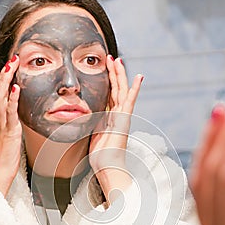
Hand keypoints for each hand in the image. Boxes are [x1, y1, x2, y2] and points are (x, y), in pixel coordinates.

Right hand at [0, 55, 21, 195]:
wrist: (0, 169)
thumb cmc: (7, 152)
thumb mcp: (9, 129)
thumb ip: (11, 116)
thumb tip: (14, 106)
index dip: (3, 74)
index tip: (11, 60)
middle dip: (6, 71)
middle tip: (14, 56)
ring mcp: (2, 122)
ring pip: (1, 96)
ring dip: (7, 79)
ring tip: (13, 64)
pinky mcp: (9, 130)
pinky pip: (10, 112)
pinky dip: (12, 99)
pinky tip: (16, 88)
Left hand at [89, 55, 142, 203]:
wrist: (108, 166)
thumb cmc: (101, 156)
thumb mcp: (93, 134)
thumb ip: (93, 123)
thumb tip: (86, 116)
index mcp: (110, 117)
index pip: (110, 95)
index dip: (108, 81)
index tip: (105, 68)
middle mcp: (118, 115)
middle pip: (116, 89)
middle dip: (114, 73)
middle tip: (112, 57)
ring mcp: (123, 116)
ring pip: (122, 91)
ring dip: (120, 75)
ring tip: (118, 60)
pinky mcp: (125, 120)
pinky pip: (130, 101)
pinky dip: (135, 89)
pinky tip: (138, 77)